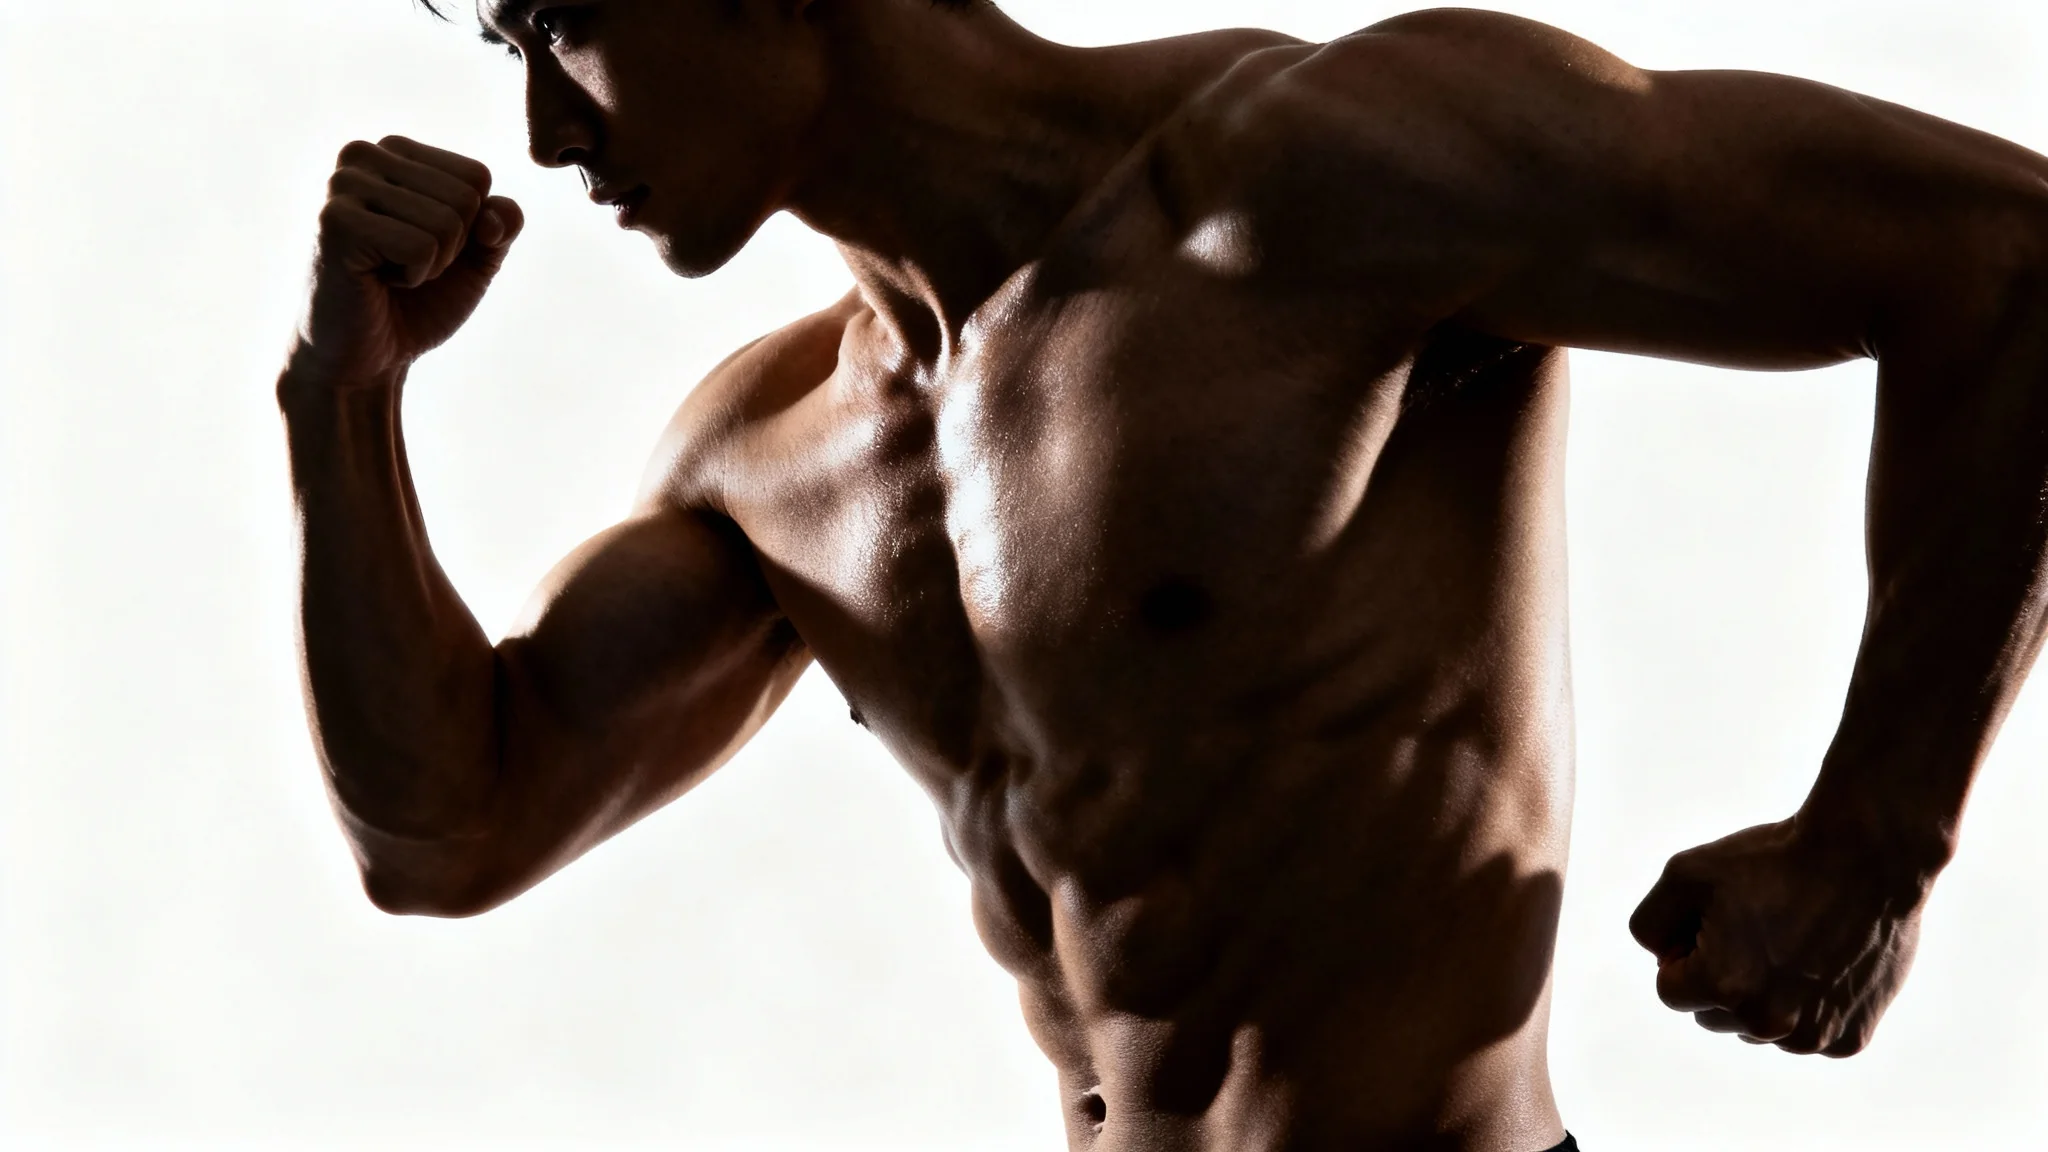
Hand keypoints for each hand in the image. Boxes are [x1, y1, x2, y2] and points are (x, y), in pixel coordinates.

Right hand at [286, 136, 524, 387]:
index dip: (470, 228)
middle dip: (452, 248)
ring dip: (431, 265)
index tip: (424, 248)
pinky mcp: (335, 221)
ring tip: (388, 273)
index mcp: (393, 150)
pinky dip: (412, 276)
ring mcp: (343, 184)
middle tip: (404, 266)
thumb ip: (502, 224)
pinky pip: (422, 246)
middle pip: (466, 197)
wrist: (365, 358)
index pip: (476, 176)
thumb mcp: (476, 258)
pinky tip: (374, 280)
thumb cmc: (417, 303)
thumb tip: (496, 214)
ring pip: (448, 222)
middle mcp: (362, 155)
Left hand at [1628, 816, 1923, 1056]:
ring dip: (1763, 996)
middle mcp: (1768, 1023)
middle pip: (1713, 1014)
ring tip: (1792, 944)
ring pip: (1759, 1027)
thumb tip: (1660, 957)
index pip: (1671, 990)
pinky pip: (1806, 1032)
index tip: (1716, 922)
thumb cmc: (1774, 860)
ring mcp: (1813, 1037)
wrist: (1866, 856)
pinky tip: (1822, 963)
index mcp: (1722, 987)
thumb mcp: (1684, 873)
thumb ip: (1649, 923)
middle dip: (1721, 977)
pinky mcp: (1850, 1039)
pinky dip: (1807, 1006)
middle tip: (1757, 930)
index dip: (1685, 951)